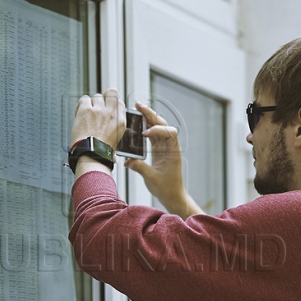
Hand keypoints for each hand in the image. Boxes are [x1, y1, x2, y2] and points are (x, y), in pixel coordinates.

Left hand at [70, 88, 125, 148]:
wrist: (91, 155)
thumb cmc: (101, 152)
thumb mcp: (115, 143)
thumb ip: (114, 134)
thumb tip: (112, 141)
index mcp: (120, 121)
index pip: (119, 102)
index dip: (112, 104)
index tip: (106, 109)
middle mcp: (111, 113)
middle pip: (110, 93)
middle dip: (104, 98)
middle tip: (97, 107)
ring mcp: (99, 110)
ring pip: (96, 96)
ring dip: (91, 103)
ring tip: (87, 114)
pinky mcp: (86, 110)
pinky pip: (84, 99)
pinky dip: (81, 104)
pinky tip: (80, 113)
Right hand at [125, 102, 203, 217]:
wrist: (173, 195)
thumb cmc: (167, 188)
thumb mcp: (151, 178)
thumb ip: (139, 168)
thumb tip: (127, 161)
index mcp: (173, 151)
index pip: (169, 132)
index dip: (158, 129)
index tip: (145, 134)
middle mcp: (170, 146)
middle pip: (163, 125)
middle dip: (151, 115)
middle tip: (138, 106)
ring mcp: (165, 147)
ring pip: (158, 127)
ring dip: (148, 118)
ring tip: (137, 109)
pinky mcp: (160, 149)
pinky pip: (153, 134)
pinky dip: (146, 127)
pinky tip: (138, 122)